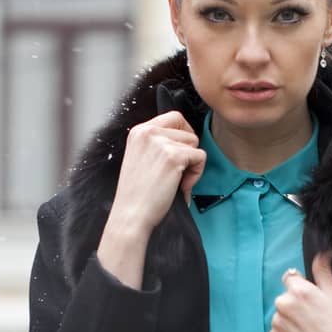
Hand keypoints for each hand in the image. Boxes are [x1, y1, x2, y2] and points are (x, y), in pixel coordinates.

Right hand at [111, 109, 206, 231]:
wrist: (131, 214)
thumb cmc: (136, 194)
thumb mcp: (139, 157)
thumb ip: (156, 144)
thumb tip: (183, 139)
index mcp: (139, 131)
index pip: (174, 117)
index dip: (183, 135)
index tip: (179, 155)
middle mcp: (148, 132)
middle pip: (187, 130)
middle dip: (188, 150)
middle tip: (177, 171)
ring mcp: (161, 143)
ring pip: (195, 143)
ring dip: (191, 164)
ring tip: (176, 181)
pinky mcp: (174, 156)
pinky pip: (200, 157)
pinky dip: (196, 175)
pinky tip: (180, 186)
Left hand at [268, 249, 331, 331]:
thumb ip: (323, 272)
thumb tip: (323, 253)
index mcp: (299, 290)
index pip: (290, 279)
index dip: (301, 289)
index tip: (311, 301)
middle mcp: (284, 304)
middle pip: (285, 299)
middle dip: (296, 307)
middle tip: (315, 321)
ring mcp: (277, 324)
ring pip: (281, 318)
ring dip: (291, 323)